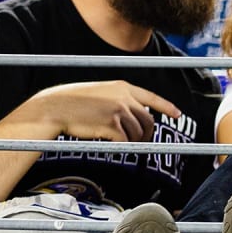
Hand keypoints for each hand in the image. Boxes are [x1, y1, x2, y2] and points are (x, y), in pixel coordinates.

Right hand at [32, 81, 176, 142]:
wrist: (54, 107)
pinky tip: (111, 144)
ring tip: (119, 142)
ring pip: (137, 133)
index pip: (152, 97)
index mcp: (123, 87)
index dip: (166, 107)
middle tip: (140, 142)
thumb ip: (118, 99)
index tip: (177, 114)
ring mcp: (119, 110)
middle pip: (148, 120)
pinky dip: (121, 145)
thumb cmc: (73, 102)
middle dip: (147, 134)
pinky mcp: (111, 124)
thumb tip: (134, 115)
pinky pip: (125, 141)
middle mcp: (125, 97)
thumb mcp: (100, 92)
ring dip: (131, 142)